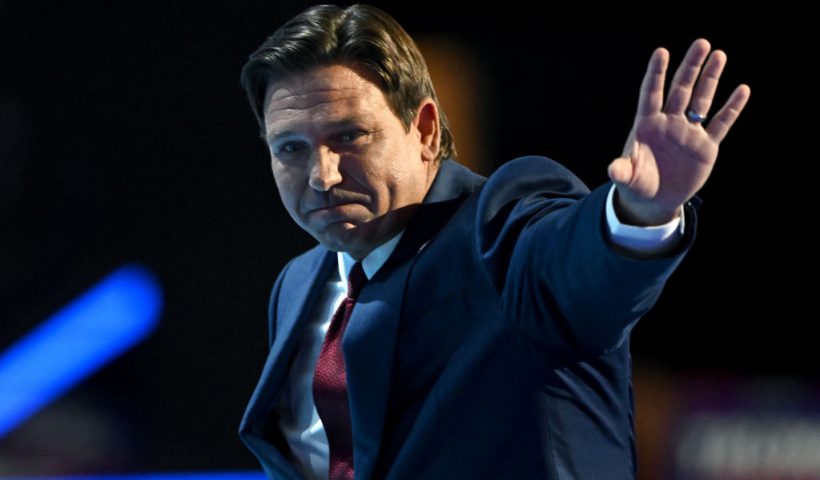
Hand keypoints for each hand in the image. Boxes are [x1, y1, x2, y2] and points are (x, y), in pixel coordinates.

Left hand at [607, 39, 750, 224]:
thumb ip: (621, 170)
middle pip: (680, 89)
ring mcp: (688, 132)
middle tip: (702, 43)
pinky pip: (721, 123)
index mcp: (647, 125)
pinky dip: (732, 108)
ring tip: (719, 55)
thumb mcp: (627, 178)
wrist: (655, 200)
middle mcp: (669, 123)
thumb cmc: (636, 184)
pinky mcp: (705, 146)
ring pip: (701, 100)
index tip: (662, 51)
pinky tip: (742, 90)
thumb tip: (613, 170)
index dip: (656, 74)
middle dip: (691, 67)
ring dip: (710, 79)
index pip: (651, 94)